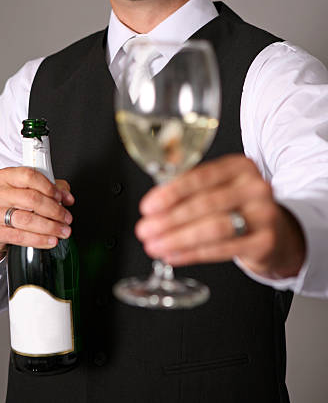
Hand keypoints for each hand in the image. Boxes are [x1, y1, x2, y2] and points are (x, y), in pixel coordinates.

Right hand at [0, 167, 73, 266]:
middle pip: (32, 199)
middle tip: (66, 218)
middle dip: (55, 210)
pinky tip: (50, 240)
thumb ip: (51, 188)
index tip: (62, 198)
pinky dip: (39, 240)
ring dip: (50, 227)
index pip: (30, 176)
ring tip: (62, 230)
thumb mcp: (29, 189)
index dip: (50, 187)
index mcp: (6, 176)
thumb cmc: (12, 203)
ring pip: (27, 219)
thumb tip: (67, 197)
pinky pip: (20, 237)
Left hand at [135, 155, 305, 278]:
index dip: (171, 192)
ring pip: (213, 228)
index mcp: (240, 166)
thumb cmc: (238, 206)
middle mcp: (255, 187)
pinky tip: (173, 255)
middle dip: (169, 219)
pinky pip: (222, 250)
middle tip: (145, 229)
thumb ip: (189, 185)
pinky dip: (192, 254)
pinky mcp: (265, 242)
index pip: (201, 177)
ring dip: (178, 238)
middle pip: (204, 203)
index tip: (148, 206)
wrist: (277, 232)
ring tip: (154, 245)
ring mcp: (264, 214)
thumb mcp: (220, 186)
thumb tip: (154, 196)